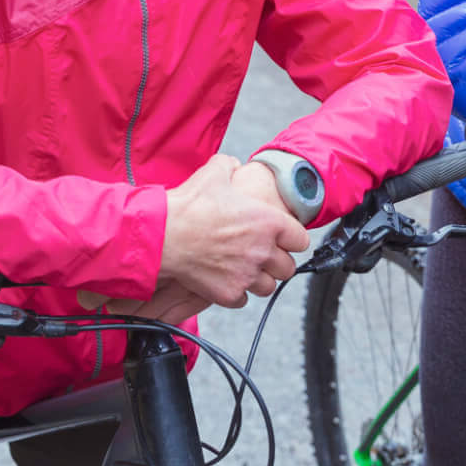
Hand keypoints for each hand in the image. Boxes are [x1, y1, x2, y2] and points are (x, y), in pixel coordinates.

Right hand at [75, 154, 308, 322]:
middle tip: (262, 256)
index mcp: (268, 222)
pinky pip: (244, 300)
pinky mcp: (229, 293)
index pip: (301, 240)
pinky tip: (225, 280)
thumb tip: (232, 165)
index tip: (282, 239)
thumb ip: (229, 166)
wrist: (164, 235)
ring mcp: (247, 275)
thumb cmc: (189, 205)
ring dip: (259, 280)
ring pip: (268, 287)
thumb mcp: (214, 172)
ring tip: (244, 270)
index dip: (291, 238)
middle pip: (288, 268)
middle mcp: (263, 251)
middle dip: (277, 263)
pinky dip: (236, 292)